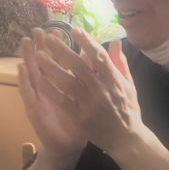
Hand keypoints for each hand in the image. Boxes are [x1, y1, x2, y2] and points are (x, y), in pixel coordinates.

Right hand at [18, 28, 88, 157]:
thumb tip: (98, 57)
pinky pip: (28, 94)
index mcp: (62, 85)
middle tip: (37, 29)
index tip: (58, 29)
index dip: (57, 46)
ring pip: (33, 74)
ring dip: (28, 58)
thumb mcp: (88, 99)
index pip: (59, 62)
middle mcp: (49, 89)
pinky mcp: (35, 110)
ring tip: (25, 42)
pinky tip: (20, 68)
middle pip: (44, 64)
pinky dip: (23, 81)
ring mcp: (40, 99)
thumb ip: (92, 78)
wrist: (68, 147)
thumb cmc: (79, 122)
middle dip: (41, 46)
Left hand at [31, 28, 143, 155]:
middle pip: (79, 66)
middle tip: (48, 38)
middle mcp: (102, 89)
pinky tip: (39, 80)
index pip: (99, 56)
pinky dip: (51, 90)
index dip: (87, 42)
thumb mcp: (129, 84)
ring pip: (68, 82)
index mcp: (115, 80)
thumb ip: (121, 62)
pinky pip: (62, 100)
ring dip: (52, 68)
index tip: (74, 30)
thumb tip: (116, 42)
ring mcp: (90, 103)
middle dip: (63, 50)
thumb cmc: (128, 109)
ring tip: (38, 56)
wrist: (126, 139)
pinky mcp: (80, 116)